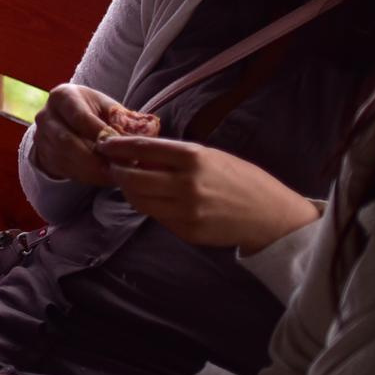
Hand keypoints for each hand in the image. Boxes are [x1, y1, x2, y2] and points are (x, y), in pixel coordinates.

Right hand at [31, 85, 118, 186]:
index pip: (80, 118)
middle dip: (96, 158)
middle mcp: (46, 116)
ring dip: (92, 170)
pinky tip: (105, 177)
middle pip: (68, 142)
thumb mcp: (107, 107)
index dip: (101, 134)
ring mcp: (41, 137)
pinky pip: (65, 170)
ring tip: (116, 174)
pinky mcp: (44, 155)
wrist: (66, 117)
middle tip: (120, 167)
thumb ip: (122, 119)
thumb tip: (142, 135)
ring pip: (65, 159)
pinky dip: (87, 177)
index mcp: (63, 96)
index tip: (122, 147)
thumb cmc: (93, 110)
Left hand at [98, 137, 320, 250]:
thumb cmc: (242, 179)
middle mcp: (186, 184)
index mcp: (193, 158)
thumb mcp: (211, 156)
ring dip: (129, 190)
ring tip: (130, 181)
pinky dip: (150, 206)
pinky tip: (153, 198)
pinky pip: (157, 217)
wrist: (271, 216)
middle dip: (117, 170)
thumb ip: (176, 156)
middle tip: (113, 165)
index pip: (142, 149)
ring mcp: (186, 211)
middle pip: (132, 178)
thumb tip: (139, 153)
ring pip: (139, 200)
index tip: (104, 143)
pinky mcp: (187, 231)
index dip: (117, 147)